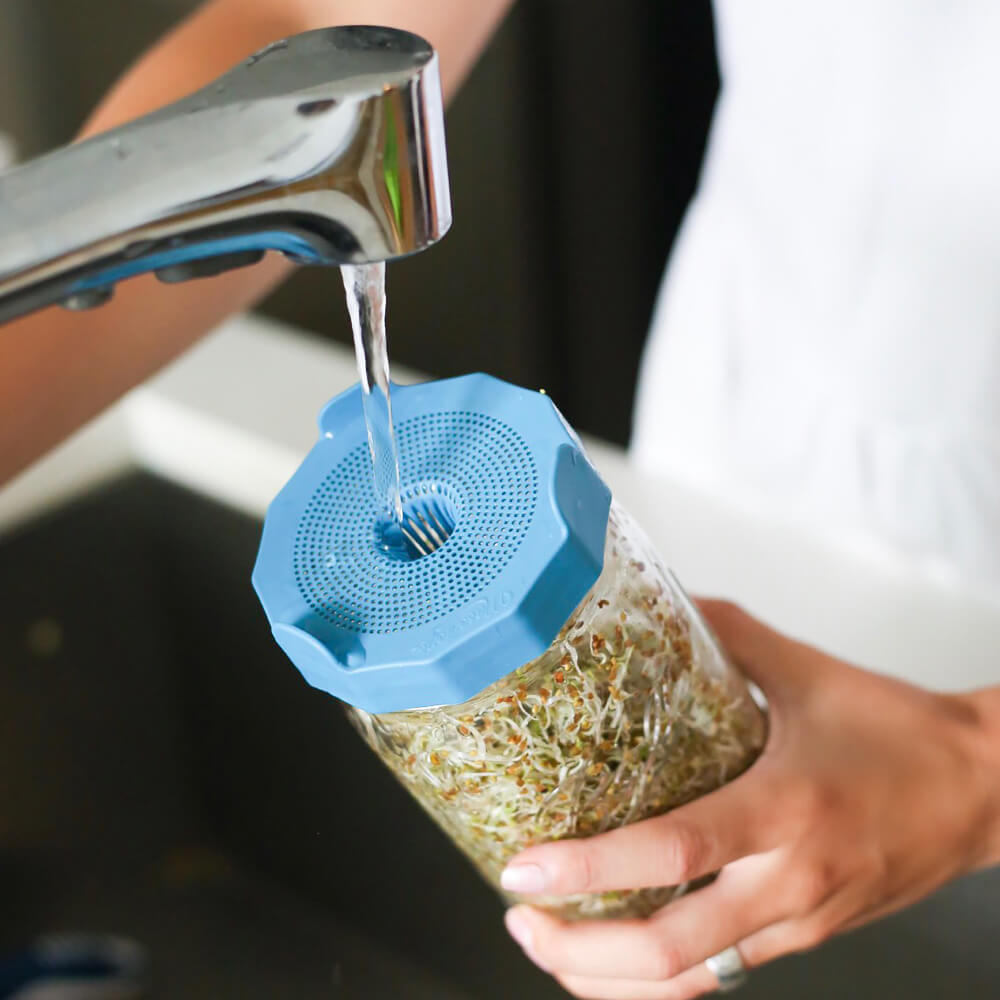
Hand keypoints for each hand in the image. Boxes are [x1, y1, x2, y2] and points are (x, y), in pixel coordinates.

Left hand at [500, 600, 999, 998]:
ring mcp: (798, 923)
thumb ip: (730, 635)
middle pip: (668, 950)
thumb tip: (665, 600)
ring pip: (690, 984)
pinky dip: (657, 983)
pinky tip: (616, 963)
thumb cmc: (898, 731)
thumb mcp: (808, 672)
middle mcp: (789, 881)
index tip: (524, 867)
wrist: (983, 792)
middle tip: (520, 916)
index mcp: (784, 808)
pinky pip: (718, 979)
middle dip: (578, 950)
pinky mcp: (805, 940)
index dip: (589, 869)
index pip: (672, 852)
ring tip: (550, 946)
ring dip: (608, 979)